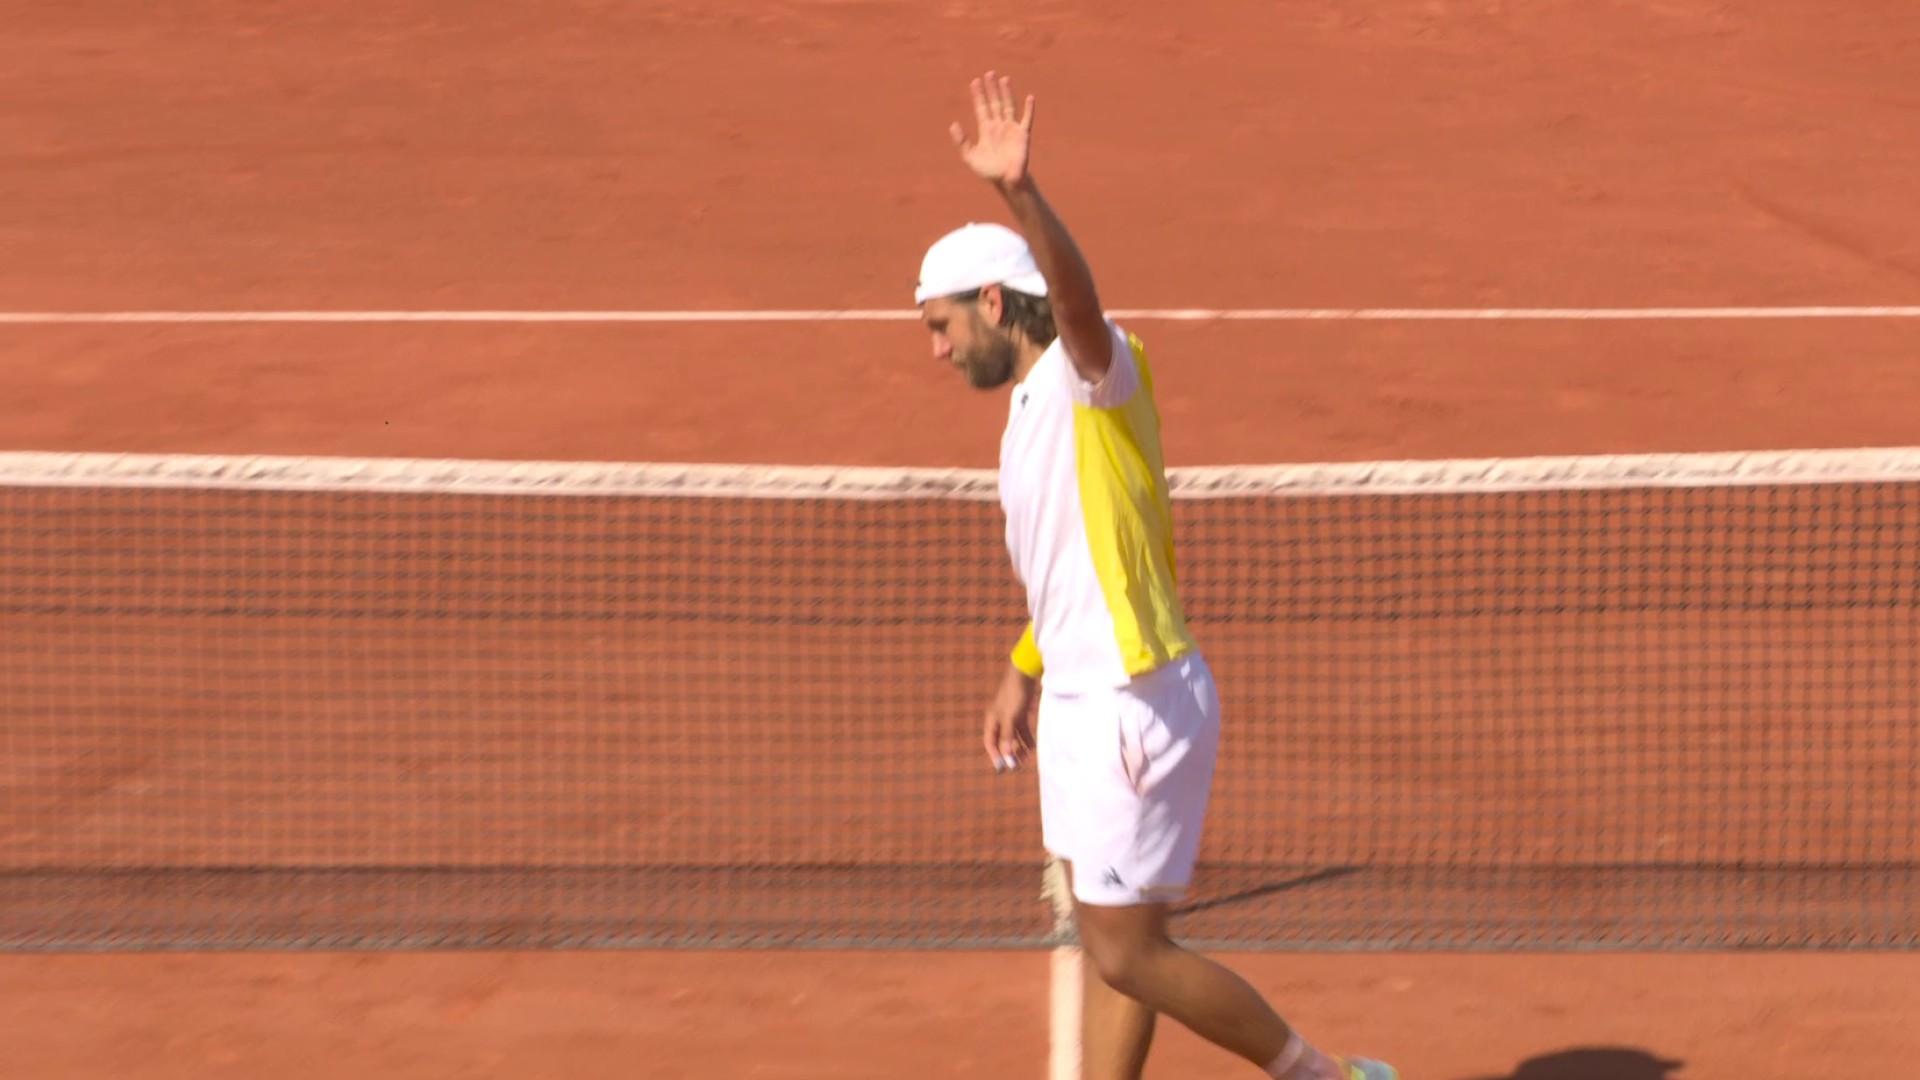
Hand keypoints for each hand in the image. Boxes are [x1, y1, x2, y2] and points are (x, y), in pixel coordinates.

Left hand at [950, 70, 1034, 188]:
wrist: (1007, 181)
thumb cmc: (989, 171)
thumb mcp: (970, 156)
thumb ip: (962, 141)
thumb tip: (953, 124)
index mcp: (986, 130)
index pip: (981, 107)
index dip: (978, 95)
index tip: (975, 81)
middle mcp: (999, 126)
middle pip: (995, 102)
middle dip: (991, 89)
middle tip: (989, 73)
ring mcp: (1011, 129)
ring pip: (1009, 106)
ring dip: (1006, 93)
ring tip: (1003, 79)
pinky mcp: (1023, 134)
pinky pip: (1027, 119)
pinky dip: (1029, 109)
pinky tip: (1029, 98)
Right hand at [982, 663, 1037, 771]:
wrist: (1025, 674)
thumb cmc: (1014, 694)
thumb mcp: (1011, 717)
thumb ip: (1008, 736)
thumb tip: (1006, 756)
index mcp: (992, 719)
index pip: (990, 742)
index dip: (995, 755)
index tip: (1002, 768)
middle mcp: (1000, 719)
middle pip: (1003, 740)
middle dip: (1009, 753)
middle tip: (1017, 766)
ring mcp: (1011, 715)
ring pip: (1014, 736)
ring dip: (1019, 747)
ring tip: (1026, 759)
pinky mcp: (1022, 711)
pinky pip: (1022, 729)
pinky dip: (1026, 738)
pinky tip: (1032, 747)